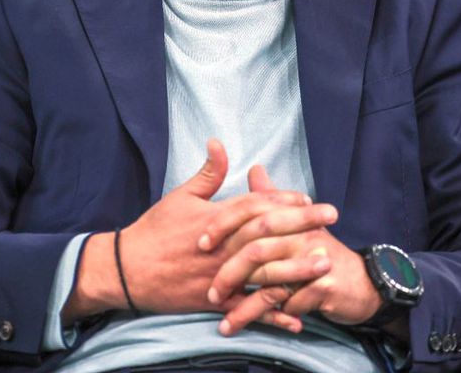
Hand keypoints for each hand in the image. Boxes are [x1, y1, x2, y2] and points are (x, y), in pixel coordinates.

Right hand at [63, 139, 330, 321]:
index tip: (307, 198)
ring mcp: (219, 276)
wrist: (127, 270)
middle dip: (302, 225)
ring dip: (297, 270)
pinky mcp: (214, 302)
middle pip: (268, 234)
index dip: (282, 200)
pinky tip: (297, 318)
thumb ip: (207, 173)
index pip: (255, 206)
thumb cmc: (155, 230)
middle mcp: (221, 247)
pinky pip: (248, 310)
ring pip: (264, 273)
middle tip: (332, 217)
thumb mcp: (180, 197)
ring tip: (326, 264)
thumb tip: (218, 142)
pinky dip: (273, 315)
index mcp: (214, 220)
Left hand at [205, 167, 382, 335]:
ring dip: (244, 307)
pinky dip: (273, 318)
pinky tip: (258, 328)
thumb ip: (272, 198)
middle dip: (229, 273)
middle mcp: (303, 235)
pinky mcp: (325, 287)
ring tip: (224, 322)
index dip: (223, 224)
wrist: (362, 284)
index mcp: (293, 217)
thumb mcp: (298, 224)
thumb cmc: (320, 254)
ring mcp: (315, 261)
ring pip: (270, 282)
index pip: (252, 211)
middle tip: (210, 293)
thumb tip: (254, 169)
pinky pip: (290, 304)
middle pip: (257, 249)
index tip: (200, 243)